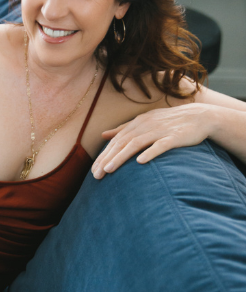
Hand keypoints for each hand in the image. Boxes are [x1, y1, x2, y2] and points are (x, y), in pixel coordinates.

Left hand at [93, 103, 217, 178]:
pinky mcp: (175, 137)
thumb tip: (103, 135)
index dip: (103, 156)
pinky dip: (150, 152)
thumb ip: (124, 128)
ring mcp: (160, 130)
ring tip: (109, 170)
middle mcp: (145, 126)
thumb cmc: (169, 122)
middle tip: (96, 175)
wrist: (199, 116)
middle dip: (107, 159)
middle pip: (121, 143)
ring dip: (121, 157)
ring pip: (136, 144)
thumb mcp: (144, 121)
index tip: (93, 171)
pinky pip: (161, 145)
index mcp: (137, 123)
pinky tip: (140, 162)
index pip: (115, 141)